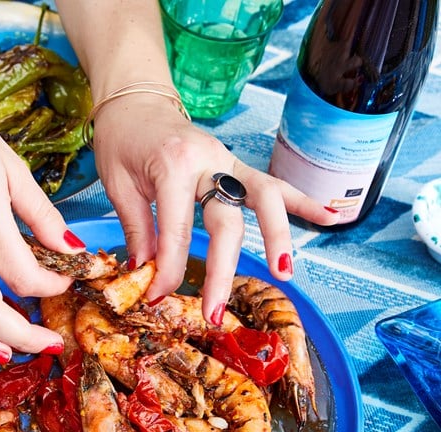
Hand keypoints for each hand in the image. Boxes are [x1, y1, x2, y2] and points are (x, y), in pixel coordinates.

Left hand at [87, 93, 339, 322]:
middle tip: (214, 312)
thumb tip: (144, 273)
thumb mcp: (117, 185)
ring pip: (265, 200)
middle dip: (222, 271)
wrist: (136, 101)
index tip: (159, 296)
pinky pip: (274, 184)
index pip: (176, 230)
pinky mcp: (237, 164)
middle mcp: (209, 162)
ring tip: (284, 273)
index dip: (169, 269)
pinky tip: (331, 218)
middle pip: (227, 223)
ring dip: (278, 237)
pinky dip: (303, 201)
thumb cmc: (122, 140)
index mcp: (173, 167)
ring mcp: (228, 161)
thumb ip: (138, 228)